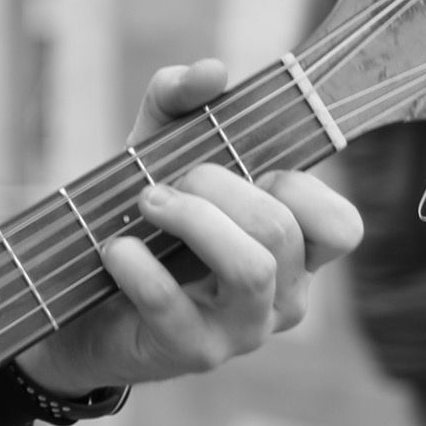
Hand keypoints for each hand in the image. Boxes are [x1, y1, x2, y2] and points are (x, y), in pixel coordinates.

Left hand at [13, 61, 365, 398]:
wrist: (83, 303)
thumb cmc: (143, 221)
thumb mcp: (157, 148)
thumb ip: (179, 99)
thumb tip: (212, 72)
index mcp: (294, 250)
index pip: (342, 226)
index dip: (299, 186)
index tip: (247, 168)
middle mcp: (283, 296)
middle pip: (282, 231)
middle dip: (220, 187)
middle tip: (171, 181)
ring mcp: (243, 330)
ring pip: (249, 269)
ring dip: (192, 221)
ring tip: (147, 202)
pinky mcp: (193, 353)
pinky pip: (174, 305)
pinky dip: (138, 265)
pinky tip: (115, 248)